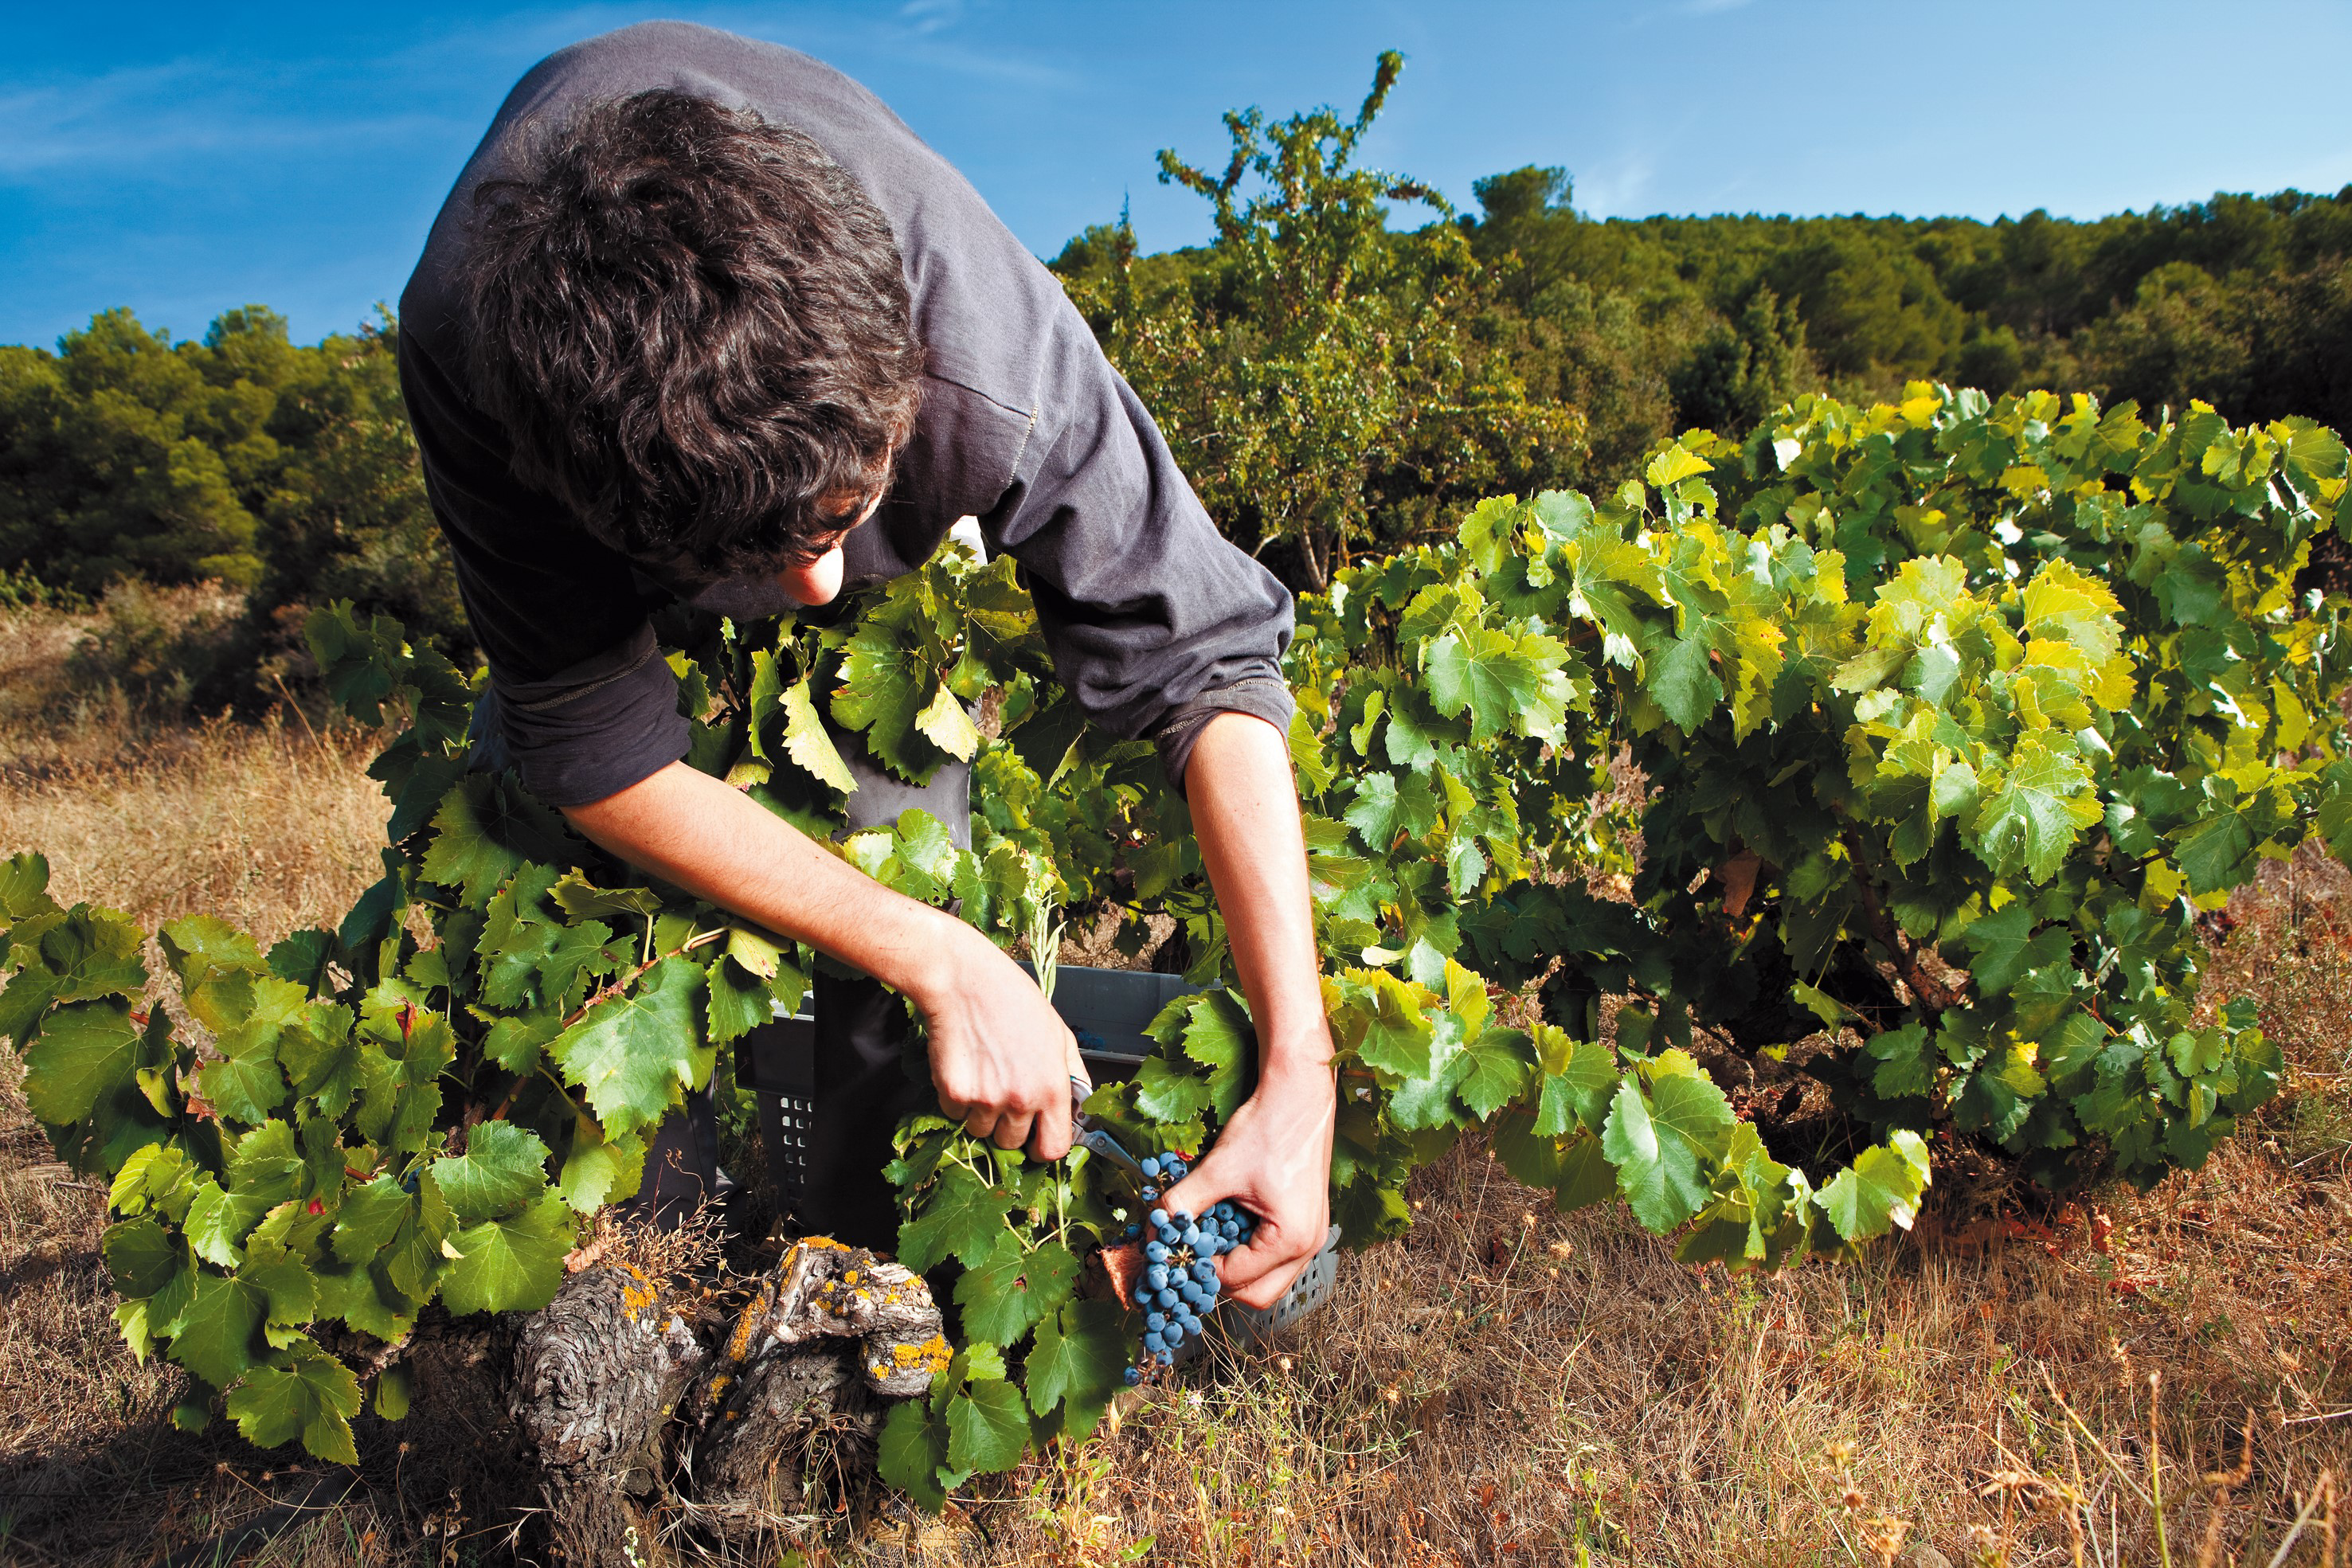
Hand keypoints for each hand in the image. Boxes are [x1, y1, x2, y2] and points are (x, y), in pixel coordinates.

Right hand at [910, 921, 1085, 1160]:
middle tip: (1002, 1092)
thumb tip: (1079, 1109)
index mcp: (1052, 1088)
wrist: (965, 980)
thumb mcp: (1059, 1034)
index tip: (1035, 1138)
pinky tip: (963, 1065)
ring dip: (980, 1112)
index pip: (1053, 1149)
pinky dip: (956, 1099)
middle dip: (1008, 1126)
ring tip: (982, 1073)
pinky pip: (954, 1114)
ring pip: (980, 1131)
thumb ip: (1073, 1075)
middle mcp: (1021, 1100)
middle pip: (1012, 1144)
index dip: (1043, 1147)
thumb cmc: (1015, 1001)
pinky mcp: (953, 1093)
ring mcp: (985, 1099)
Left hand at [1161, 1052, 1336, 1309]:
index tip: (1174, 1253)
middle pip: (1257, 1293)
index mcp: (1291, 1239)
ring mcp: (1312, 1235)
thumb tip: (1155, 1228)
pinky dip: (1249, 1248)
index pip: (1234, 1278)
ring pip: (1268, 1277)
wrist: (1299, 1094)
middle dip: (1220, 1279)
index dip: (1198, 1268)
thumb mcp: (1218, 1169)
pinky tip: (1229, 1222)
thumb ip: (1182, 1204)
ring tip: (1209, 1236)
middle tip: (1192, 1254)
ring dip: (1235, 1264)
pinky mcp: (1306, 1222)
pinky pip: (1275, 1255)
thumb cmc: (1269, 1127)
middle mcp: (1308, 1245)